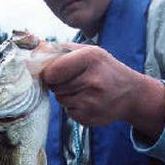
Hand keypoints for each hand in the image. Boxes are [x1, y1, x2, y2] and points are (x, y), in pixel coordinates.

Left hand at [41, 42, 164, 138]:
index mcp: (91, 58)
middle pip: (54, 86)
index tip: (53, 72)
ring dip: (66, 95)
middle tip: (74, 80)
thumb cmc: (104, 69)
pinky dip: (73, 107)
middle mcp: (92, 80)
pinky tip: (87, 101)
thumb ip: (61, 49)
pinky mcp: (90, 117)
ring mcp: (92, 101)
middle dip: (58, 84)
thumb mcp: (89, 52)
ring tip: (83, 90)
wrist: (131, 94)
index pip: (53, 71)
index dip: (49, 73)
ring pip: (60, 99)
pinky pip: (68, 112)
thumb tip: (33, 47)